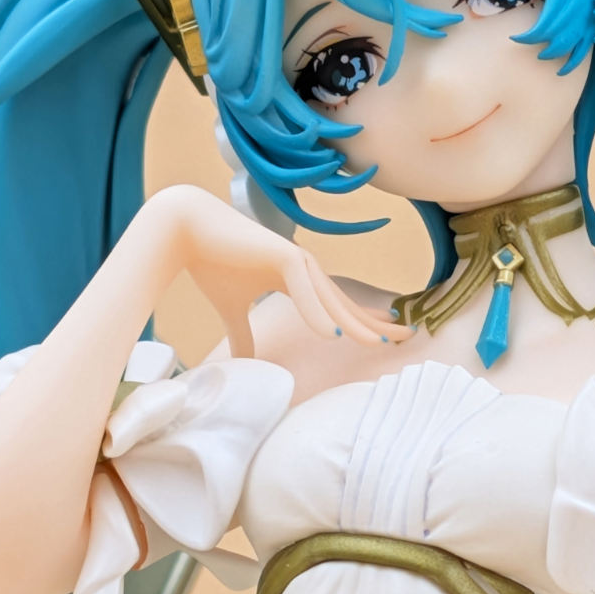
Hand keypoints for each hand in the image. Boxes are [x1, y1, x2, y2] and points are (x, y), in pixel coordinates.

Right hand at [149, 185, 410, 355]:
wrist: (184, 230)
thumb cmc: (209, 264)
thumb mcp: (231, 311)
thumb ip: (242, 335)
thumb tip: (244, 363)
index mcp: (297, 279)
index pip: (337, 305)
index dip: (363, 321)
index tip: (388, 337)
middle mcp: (303, 268)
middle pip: (345, 302)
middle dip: (377, 321)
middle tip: (409, 337)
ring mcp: (295, 259)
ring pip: (331, 299)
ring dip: (355, 321)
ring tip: (379, 342)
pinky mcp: (280, 255)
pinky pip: (303, 290)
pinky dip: (316, 311)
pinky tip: (332, 333)